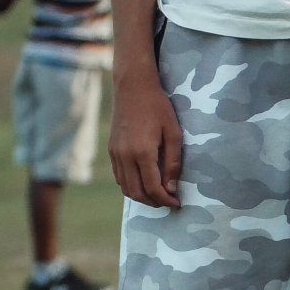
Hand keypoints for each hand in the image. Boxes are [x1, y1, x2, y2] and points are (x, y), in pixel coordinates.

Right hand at [109, 73, 183, 207]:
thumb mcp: (173, 132)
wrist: (133, 87)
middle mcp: (125, 156)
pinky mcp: (111, 150)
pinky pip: (119, 177)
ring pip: (125, 188)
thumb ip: (173, 162)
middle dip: (154, 202)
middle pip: (137, 193)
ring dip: (141, 197)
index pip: (153, 188)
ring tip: (158, 195)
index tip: (177, 203)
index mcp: (142, 152)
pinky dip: (131, 186)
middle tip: (168, 202)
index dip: (166, 200)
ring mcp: (115, 154)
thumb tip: (172, 188)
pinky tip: (144, 182)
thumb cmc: (158, 107)